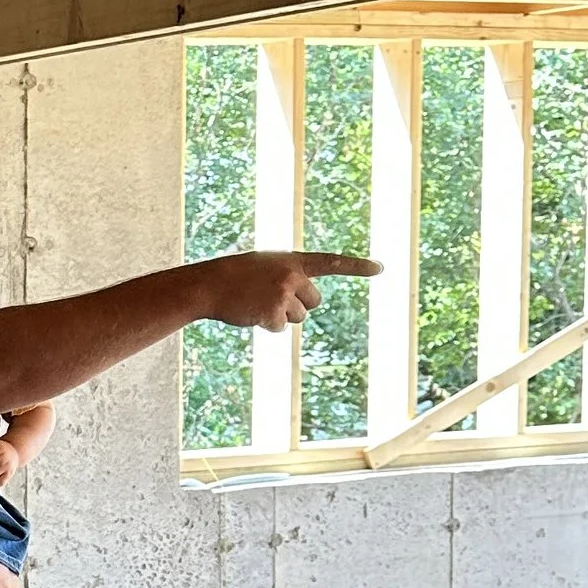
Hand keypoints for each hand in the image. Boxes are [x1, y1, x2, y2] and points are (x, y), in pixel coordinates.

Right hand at [200, 249, 379, 329]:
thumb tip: (302, 306)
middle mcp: (292, 276)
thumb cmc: (234, 274)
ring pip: (298, 318)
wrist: (208, 284)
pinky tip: (250, 312)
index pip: (331, 262)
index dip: (356, 266)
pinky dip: (265, 324)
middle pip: (314, 301)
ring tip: (256, 302)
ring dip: (280, 315)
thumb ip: (289, 276)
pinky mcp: (273, 314)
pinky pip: (279, 327)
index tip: (379, 268)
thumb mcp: (265, 265)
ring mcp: (283, 295)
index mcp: (292, 260)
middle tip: (272, 297)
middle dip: (299, 304)